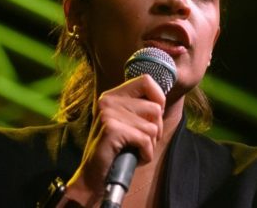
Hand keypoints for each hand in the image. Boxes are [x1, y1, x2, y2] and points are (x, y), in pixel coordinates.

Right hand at [64, 74, 165, 204]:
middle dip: (156, 129)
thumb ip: (141, 108)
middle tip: (142, 141)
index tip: (154, 115)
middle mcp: (109, 100)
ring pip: (152, 127)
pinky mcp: (112, 130)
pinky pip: (145, 140)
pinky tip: (135, 157)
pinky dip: (146, 154)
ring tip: (135, 149)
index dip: (159, 97)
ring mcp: (109, 114)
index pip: (146, 80)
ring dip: (150, 144)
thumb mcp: (127, 122)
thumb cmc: (116, 149)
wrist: (93, 175)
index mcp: (113, 95)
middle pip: (155, 108)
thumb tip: (162, 101)